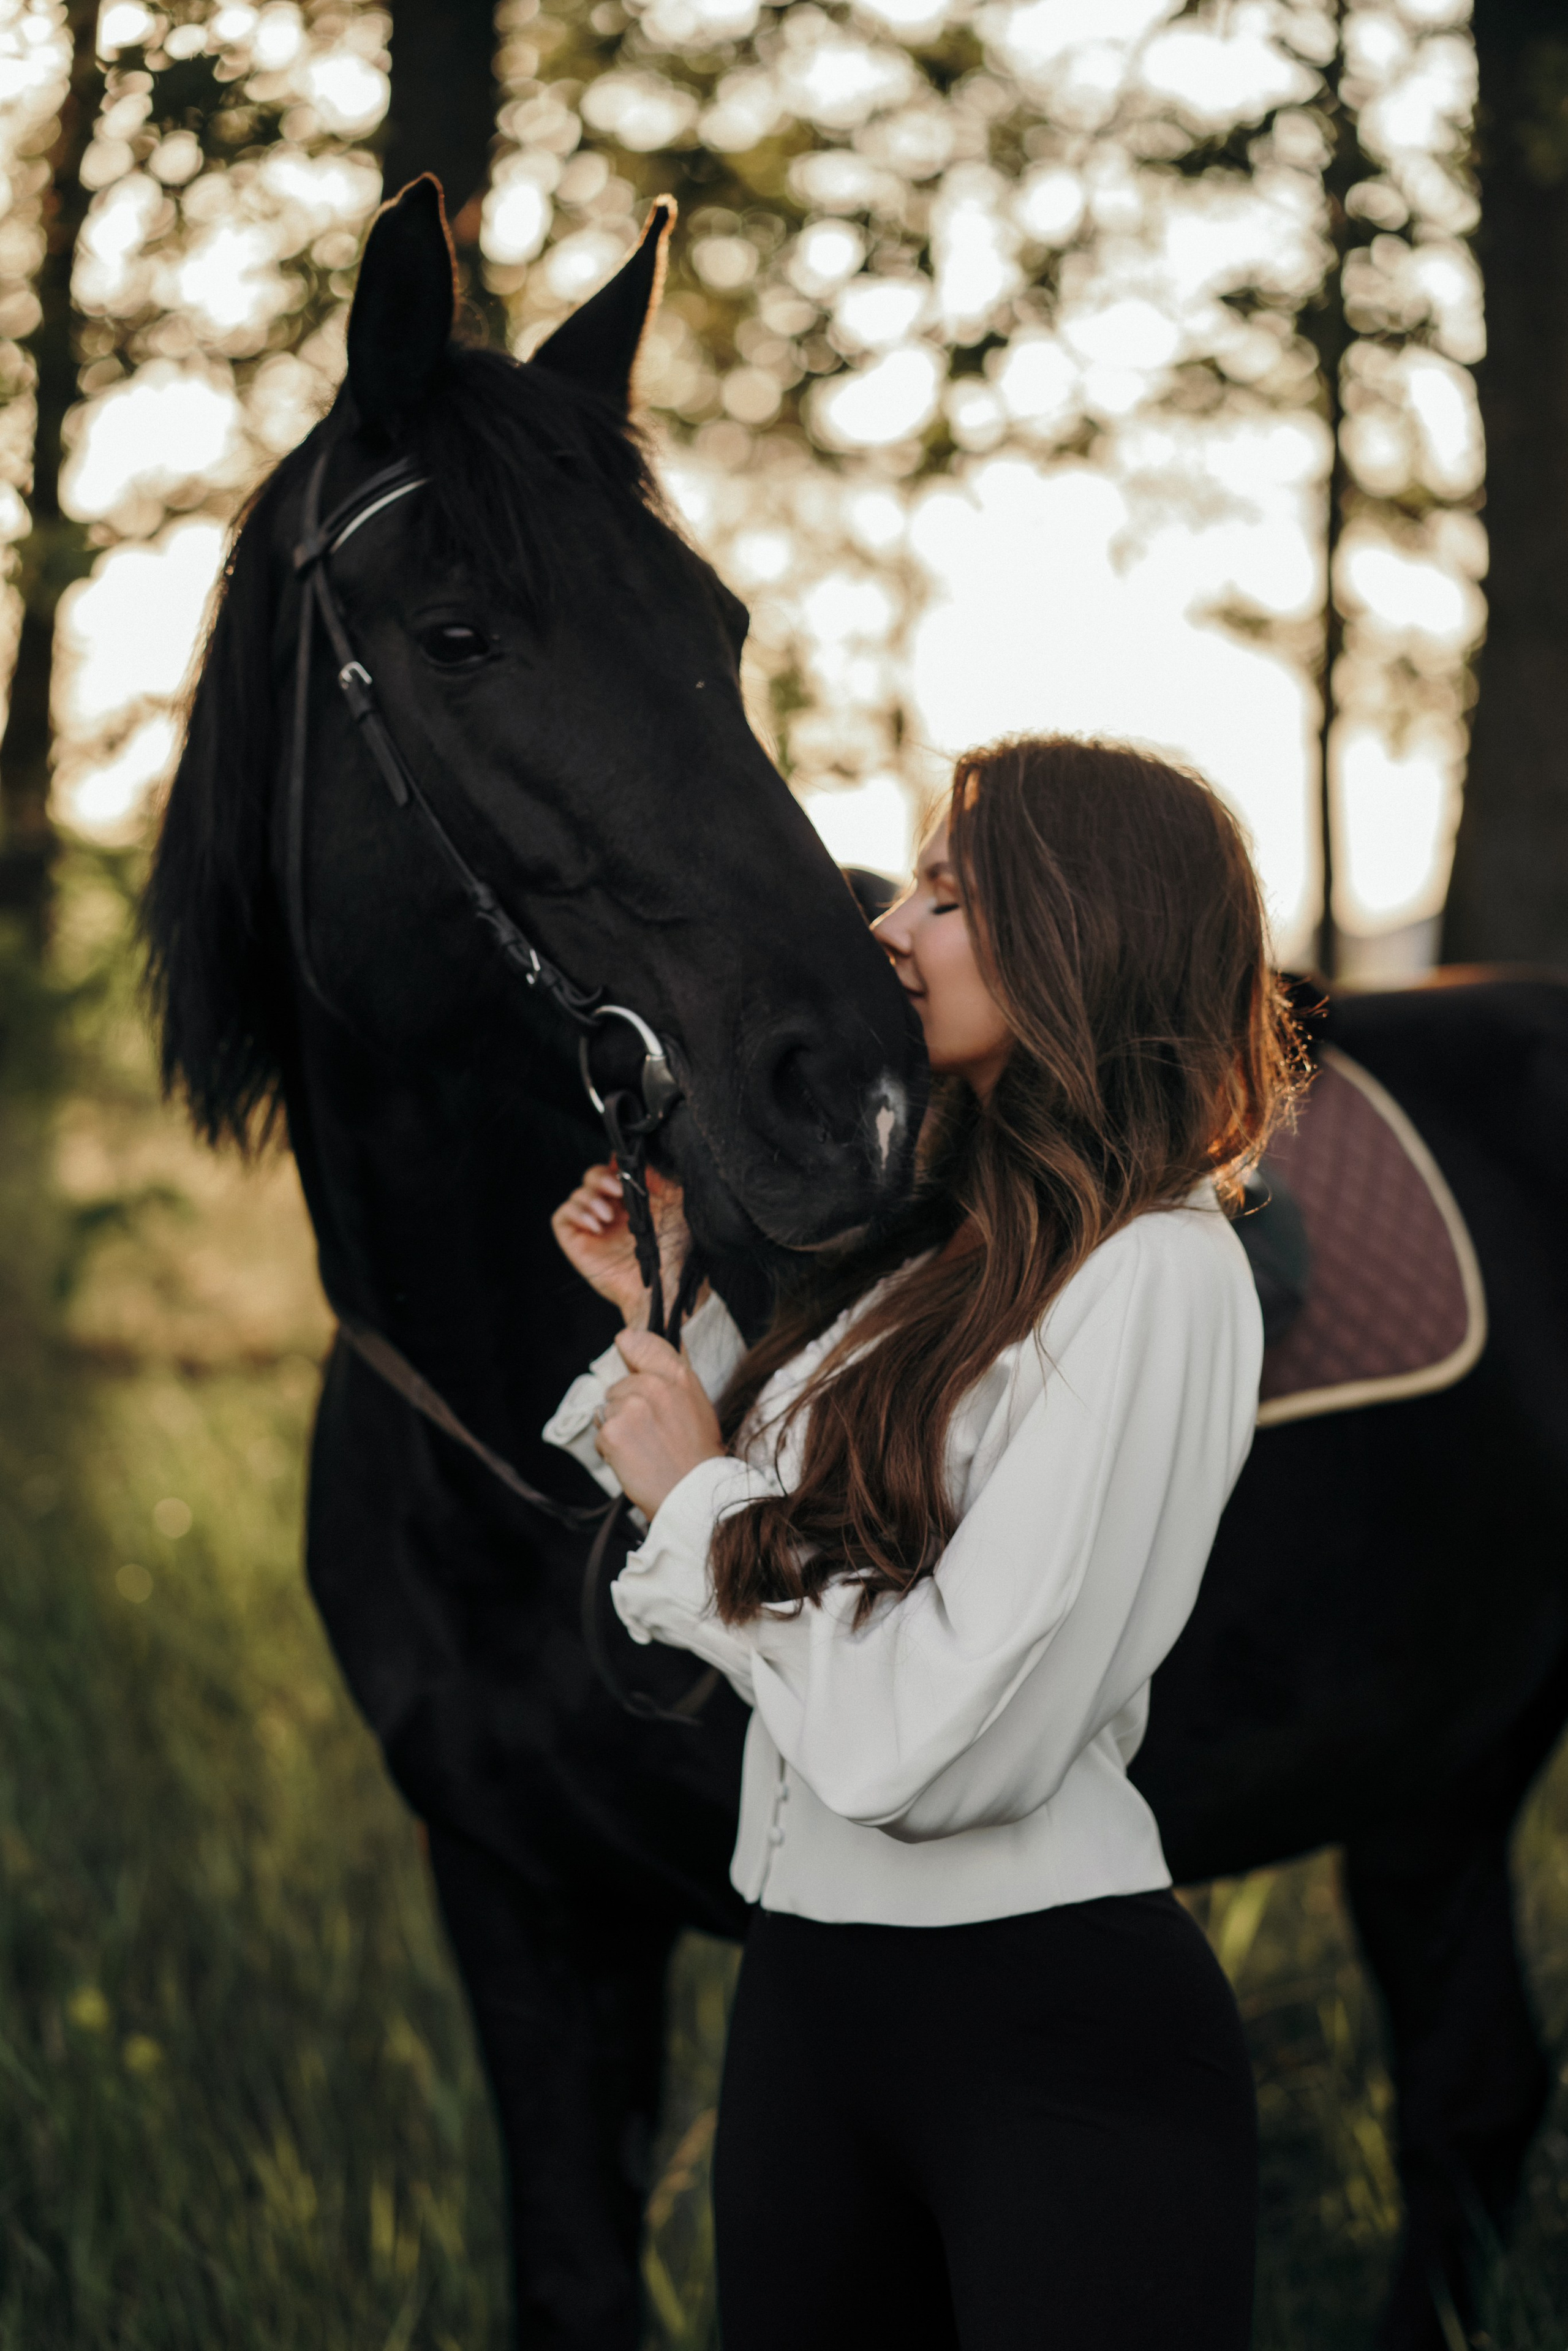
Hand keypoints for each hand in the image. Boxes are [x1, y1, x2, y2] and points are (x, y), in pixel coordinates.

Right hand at [551, 1161, 691, 1326]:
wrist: (666, 1281)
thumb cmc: (676, 1248)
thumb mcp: (675, 1204)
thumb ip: (658, 1178)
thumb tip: (642, 1156)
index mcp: (632, 1201)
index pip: (612, 1172)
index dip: (614, 1165)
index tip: (623, 1163)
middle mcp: (611, 1212)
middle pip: (591, 1178)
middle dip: (599, 1177)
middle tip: (615, 1189)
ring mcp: (593, 1227)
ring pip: (576, 1195)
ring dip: (589, 1198)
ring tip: (608, 1216)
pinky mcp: (577, 1243)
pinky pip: (561, 1217)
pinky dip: (575, 1213)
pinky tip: (596, 1224)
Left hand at [593, 1328, 725, 1517]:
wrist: (694, 1495)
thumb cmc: (698, 1455)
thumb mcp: (697, 1405)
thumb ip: (670, 1378)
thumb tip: (641, 1350)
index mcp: (679, 1376)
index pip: (638, 1341)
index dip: (629, 1349)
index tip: (627, 1355)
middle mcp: (654, 1385)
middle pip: (618, 1385)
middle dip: (626, 1405)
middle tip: (650, 1431)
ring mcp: (630, 1407)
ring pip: (607, 1410)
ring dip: (618, 1428)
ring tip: (643, 1448)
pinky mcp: (612, 1432)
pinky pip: (600, 1434)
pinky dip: (610, 1448)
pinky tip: (633, 1459)